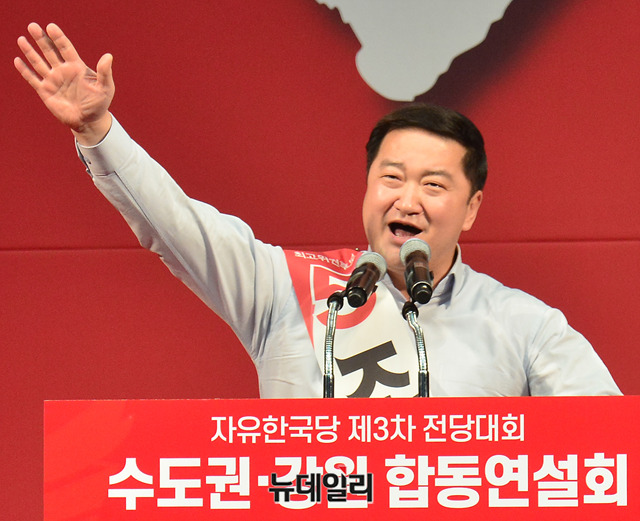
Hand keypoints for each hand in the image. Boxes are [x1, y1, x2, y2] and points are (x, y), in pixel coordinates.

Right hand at [15, 23, 114, 144]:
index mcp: (76, 67)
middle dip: (41, 39)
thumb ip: (104, 72)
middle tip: (33, 26)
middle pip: (50, 51)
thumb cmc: (99, 103)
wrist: (89, 121)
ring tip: (22, 39)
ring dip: (30, 51)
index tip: (51, 27)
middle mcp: (63, 71)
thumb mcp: (105, 88)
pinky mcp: (45, 91)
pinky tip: (17, 61)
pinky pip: (33, 79)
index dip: (58, 37)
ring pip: (39, 62)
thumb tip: (108, 56)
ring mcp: (53, 80)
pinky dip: (25, 70)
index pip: (65, 48)